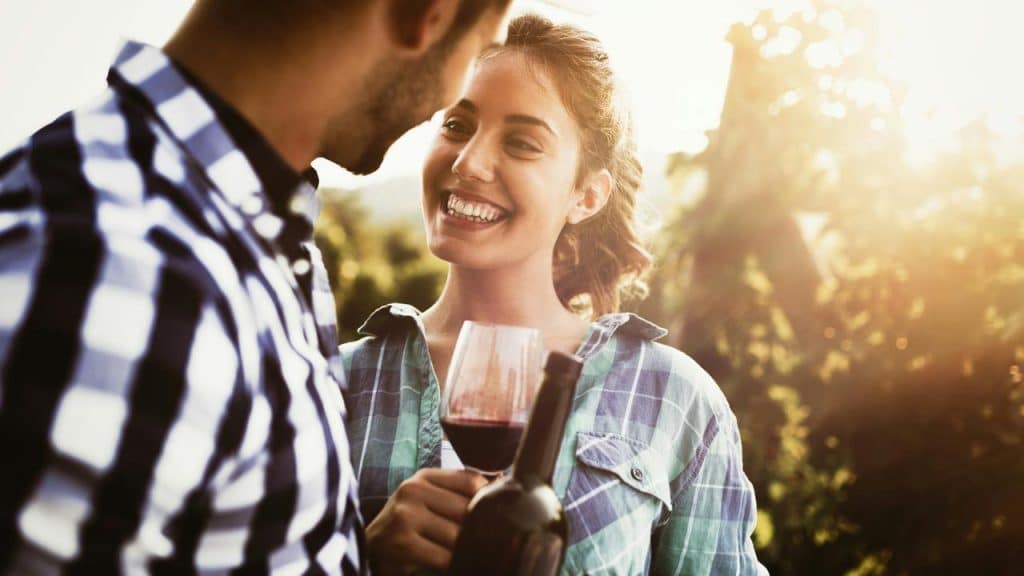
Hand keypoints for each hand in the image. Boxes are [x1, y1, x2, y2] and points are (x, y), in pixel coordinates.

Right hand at [366, 468, 487, 574]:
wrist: (371, 551)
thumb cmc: (407, 525)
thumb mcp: (428, 500)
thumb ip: (458, 491)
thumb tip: (503, 484)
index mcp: (424, 477)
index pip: (471, 481)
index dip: (486, 501)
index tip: (491, 515)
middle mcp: (413, 490)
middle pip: (467, 509)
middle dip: (476, 530)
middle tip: (479, 541)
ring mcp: (406, 516)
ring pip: (457, 536)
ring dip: (464, 550)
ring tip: (462, 554)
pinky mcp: (404, 543)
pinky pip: (444, 557)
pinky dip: (451, 565)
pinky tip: (447, 565)